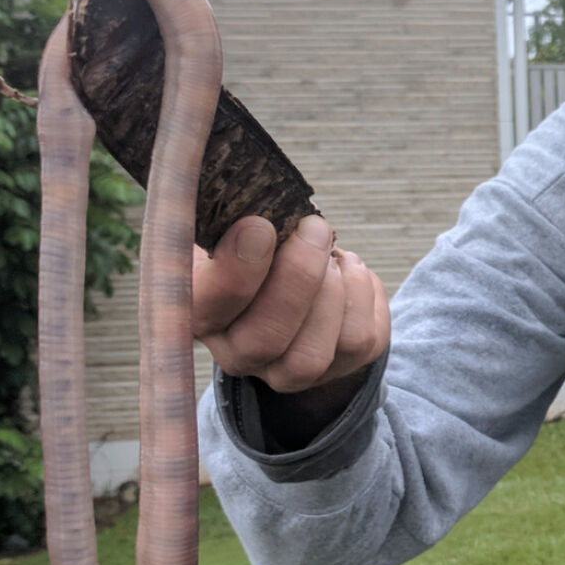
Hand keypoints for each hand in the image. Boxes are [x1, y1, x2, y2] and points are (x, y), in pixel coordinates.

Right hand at [193, 214, 389, 393]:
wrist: (290, 275)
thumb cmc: (255, 242)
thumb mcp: (230, 225)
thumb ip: (229, 214)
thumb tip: (253, 193)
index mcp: (202, 314)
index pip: (206, 309)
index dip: (236, 271)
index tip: (260, 225)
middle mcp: (238, 355)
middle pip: (264, 341)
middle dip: (298, 278)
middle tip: (314, 228)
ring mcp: (286, 371)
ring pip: (312, 356)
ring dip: (334, 292)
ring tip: (333, 255)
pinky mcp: (338, 369)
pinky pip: (360, 342)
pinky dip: (363, 294)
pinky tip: (348, 270)